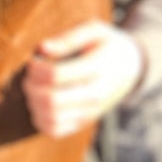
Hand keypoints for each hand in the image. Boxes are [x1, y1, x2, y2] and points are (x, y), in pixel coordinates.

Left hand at [24, 21, 143, 138]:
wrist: (132, 68)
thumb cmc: (108, 44)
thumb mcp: (95, 30)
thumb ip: (69, 37)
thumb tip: (42, 48)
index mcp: (96, 68)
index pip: (55, 75)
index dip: (35, 68)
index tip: (34, 59)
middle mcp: (94, 94)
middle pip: (50, 99)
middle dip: (31, 86)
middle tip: (30, 75)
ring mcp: (89, 112)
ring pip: (50, 117)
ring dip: (33, 103)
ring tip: (35, 88)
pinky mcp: (84, 122)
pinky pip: (55, 130)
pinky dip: (40, 119)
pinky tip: (40, 104)